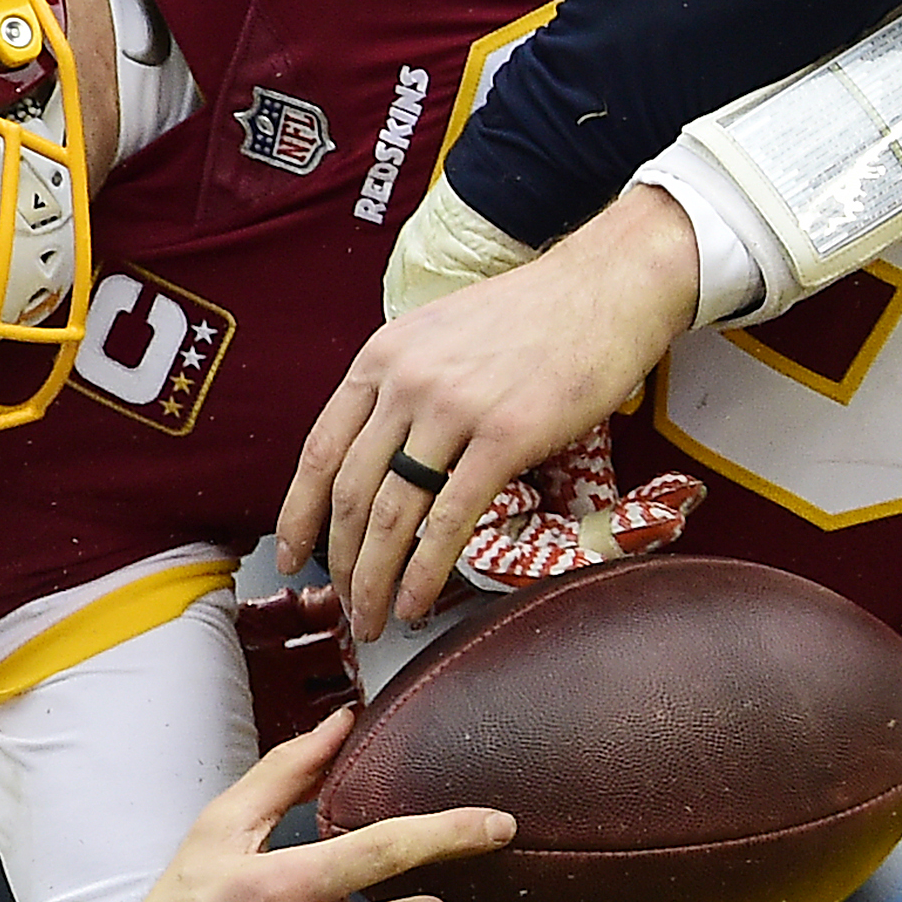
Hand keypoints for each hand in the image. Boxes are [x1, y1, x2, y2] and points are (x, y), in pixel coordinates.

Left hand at [279, 190, 705, 632]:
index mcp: (383, 357)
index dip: (298, 515)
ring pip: (390, 515)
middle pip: (349, 494)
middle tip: (343, 604)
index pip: (319, 451)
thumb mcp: (443, 334)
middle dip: (339, 564)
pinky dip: (426, 571)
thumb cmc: (537, 313)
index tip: (292, 556)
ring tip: (376, 617)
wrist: (609, 284)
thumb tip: (387, 454)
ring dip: (374, 579)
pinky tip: (419, 599)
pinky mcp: (506, 437)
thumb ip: (406, 385)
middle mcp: (406, 382)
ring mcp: (454, 409)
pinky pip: (449, 519)